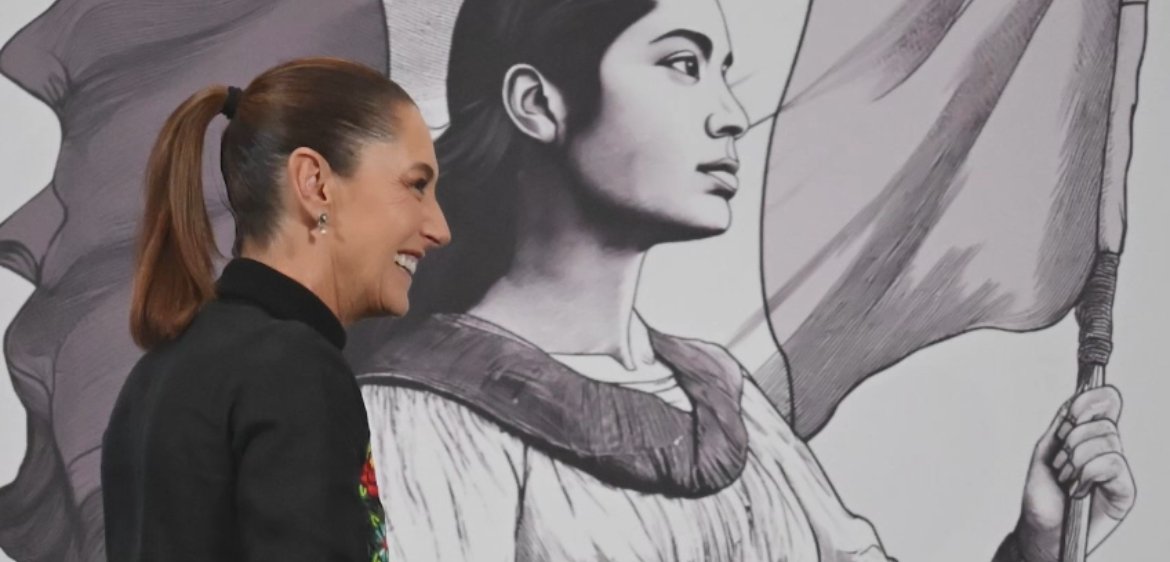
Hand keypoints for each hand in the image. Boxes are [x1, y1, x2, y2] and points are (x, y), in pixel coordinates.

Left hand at [1013, 385, 1135, 560]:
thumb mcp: (1045, 453)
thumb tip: (1077, 399)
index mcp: (1088, 438)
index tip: (1074, 412)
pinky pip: (1113, 463)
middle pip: (1104, 422)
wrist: (1042, 530)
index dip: (1093, 400)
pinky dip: (1088, 473)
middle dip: (1073, 439)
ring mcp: (1117, 471)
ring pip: (1108, 441)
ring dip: (1077, 460)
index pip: (1106, 405)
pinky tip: (1078, 489)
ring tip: (1066, 478)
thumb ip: (1062, 425)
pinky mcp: (1124, 490)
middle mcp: (1106, 451)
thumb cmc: (1042, 497)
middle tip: (1060, 462)